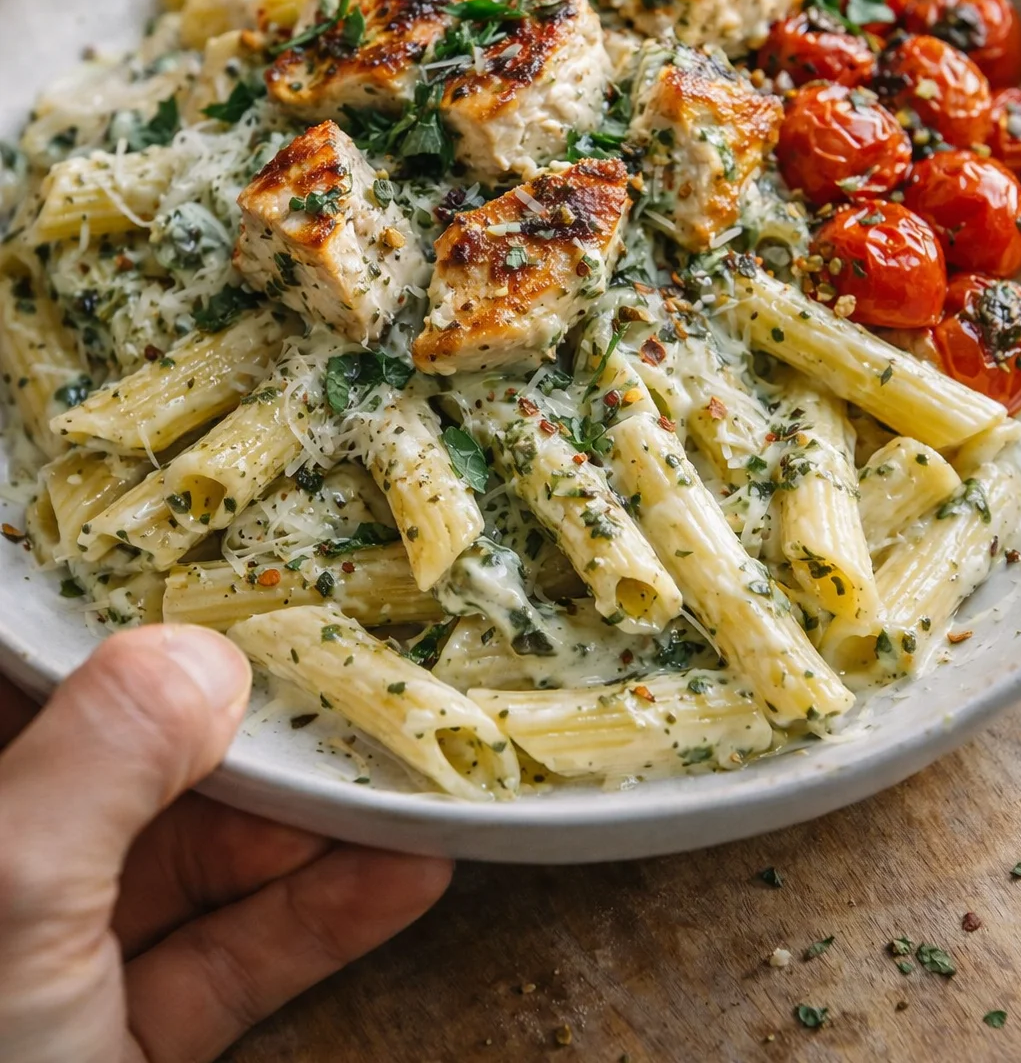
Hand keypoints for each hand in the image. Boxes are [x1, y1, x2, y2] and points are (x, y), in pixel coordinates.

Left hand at [0, 625, 450, 1061]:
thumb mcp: (11, 884)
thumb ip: (107, 751)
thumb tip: (211, 659)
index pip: (48, 671)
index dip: (143, 618)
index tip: (242, 573)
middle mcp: (17, 861)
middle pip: (148, 760)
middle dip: (260, 721)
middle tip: (360, 665)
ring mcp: (74, 955)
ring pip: (209, 857)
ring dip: (318, 820)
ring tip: (410, 762)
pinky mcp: (133, 1038)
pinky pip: (237, 958)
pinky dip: (323, 919)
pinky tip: (404, 870)